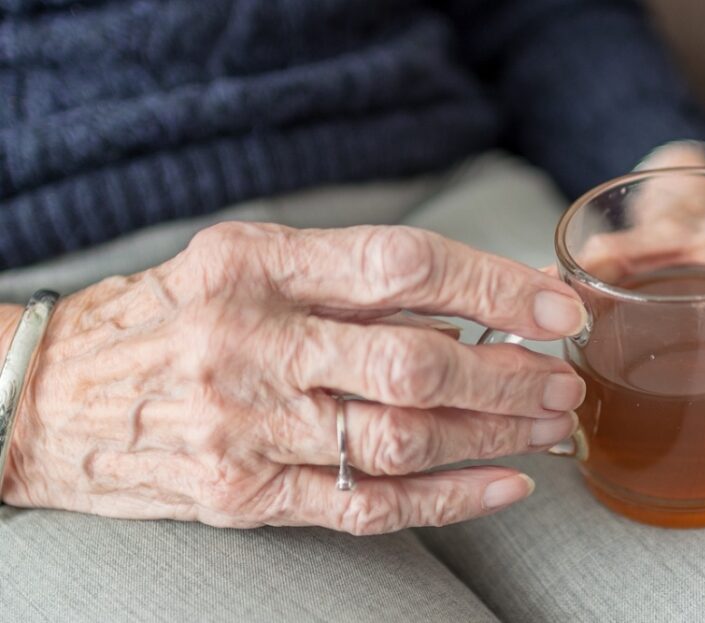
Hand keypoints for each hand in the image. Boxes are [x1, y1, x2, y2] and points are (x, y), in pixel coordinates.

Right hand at [1, 223, 586, 534]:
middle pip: (414, 361)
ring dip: (492, 434)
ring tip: (547, 425)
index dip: (493, 284)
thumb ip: (343, 279)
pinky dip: (447, 499)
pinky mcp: (244, 495)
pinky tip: (502, 484)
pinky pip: (365, 504)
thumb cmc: (166, 317)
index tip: (554, 306)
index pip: (401, 264)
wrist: (52, 397)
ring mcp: (246, 427)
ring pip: (402, 438)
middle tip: (561, 379)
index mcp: (254, 265)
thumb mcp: (242, 263)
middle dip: (507, 374)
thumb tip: (463, 305)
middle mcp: (251, 343)